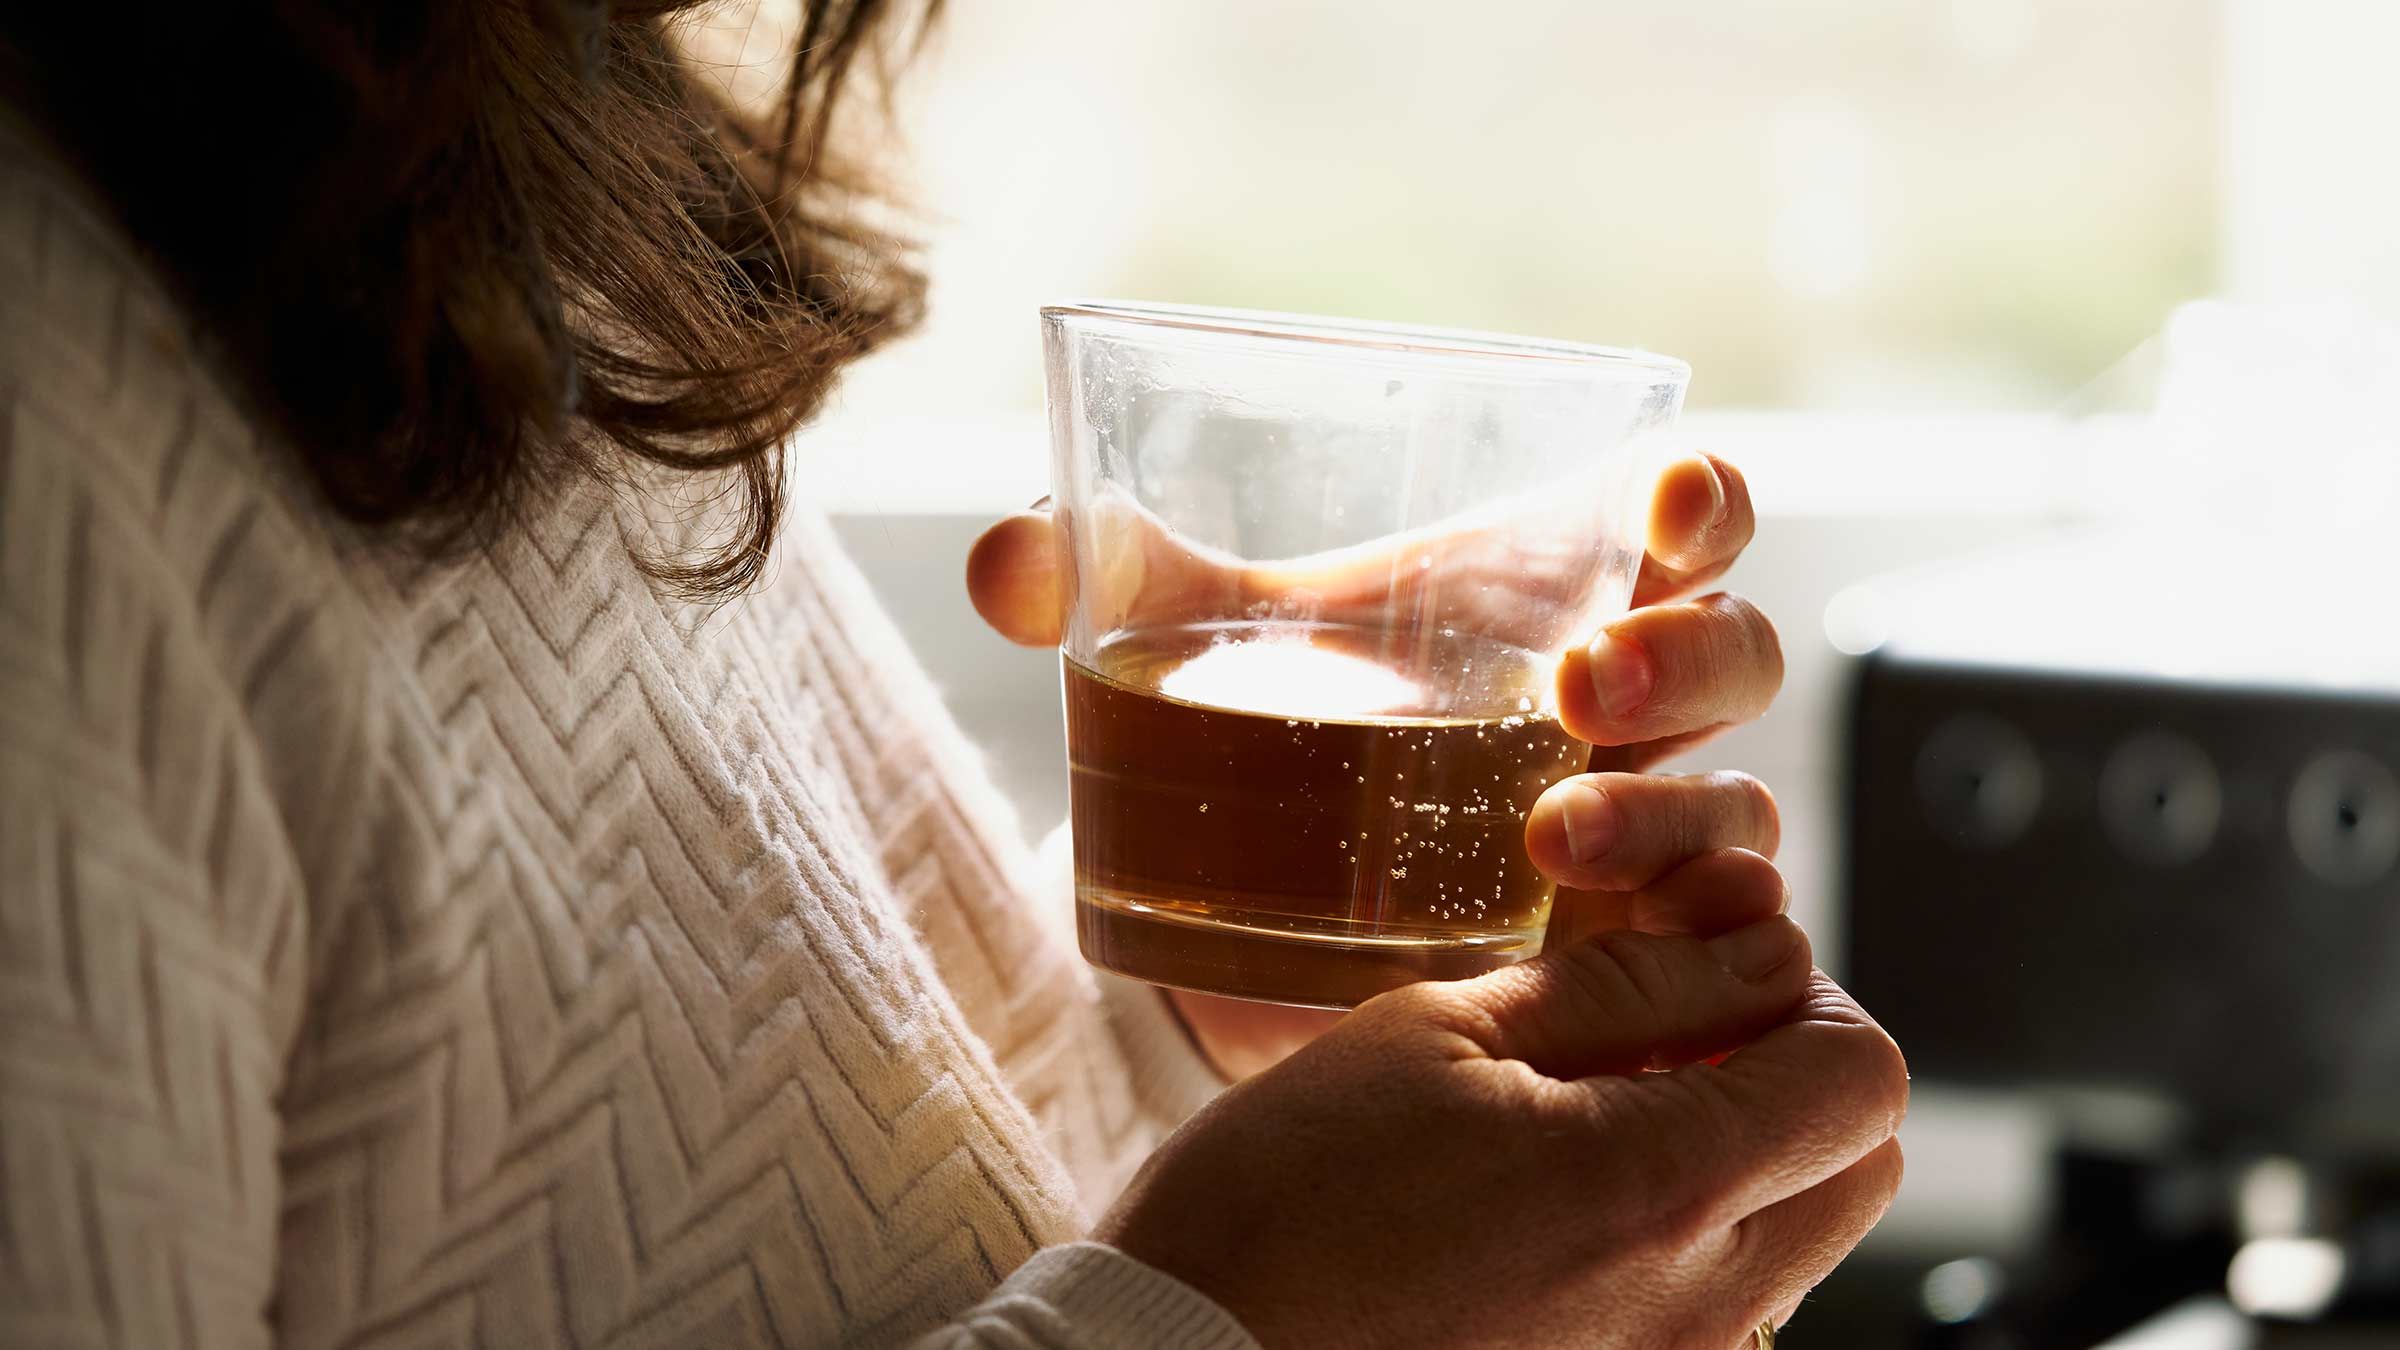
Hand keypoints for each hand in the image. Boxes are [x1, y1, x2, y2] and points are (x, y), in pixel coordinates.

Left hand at [968, 456, 1782, 1076]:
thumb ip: (1094, 585)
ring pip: (1732, 806)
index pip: (1681, 518)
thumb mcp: (1179, 653)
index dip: (1702, 496)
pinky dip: (1714, 947)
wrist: (1232, 926)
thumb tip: (1004, 564)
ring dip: (1670, 814)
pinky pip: (1723, 949)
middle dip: (1684, 657)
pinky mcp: (1616, 964)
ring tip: (1549, 842)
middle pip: (1732, 653)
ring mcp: (1634, 839)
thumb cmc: (1251, 739)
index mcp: (1545, 597)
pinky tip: (1652, 959)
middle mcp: (1617, 714)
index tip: (1666, 500)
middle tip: (1577, 688)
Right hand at [1096, 874, 1908, 1348]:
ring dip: (1740, 1151)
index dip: (1801, 991)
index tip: (1700, 966)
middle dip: (1792, 1071)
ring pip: (1796, 1237)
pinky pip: (1723, 1307)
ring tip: (1594, 1110)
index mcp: (1663, 1186)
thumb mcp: (1438, 1031)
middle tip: (1662, 1030)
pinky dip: (1686, 1232)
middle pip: (1857, 1165)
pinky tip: (1563, 1198)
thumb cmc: (1284, 1195)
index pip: (1863, 1076)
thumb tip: (1755, 943)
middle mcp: (1701, 1305)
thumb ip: (1622, 987)